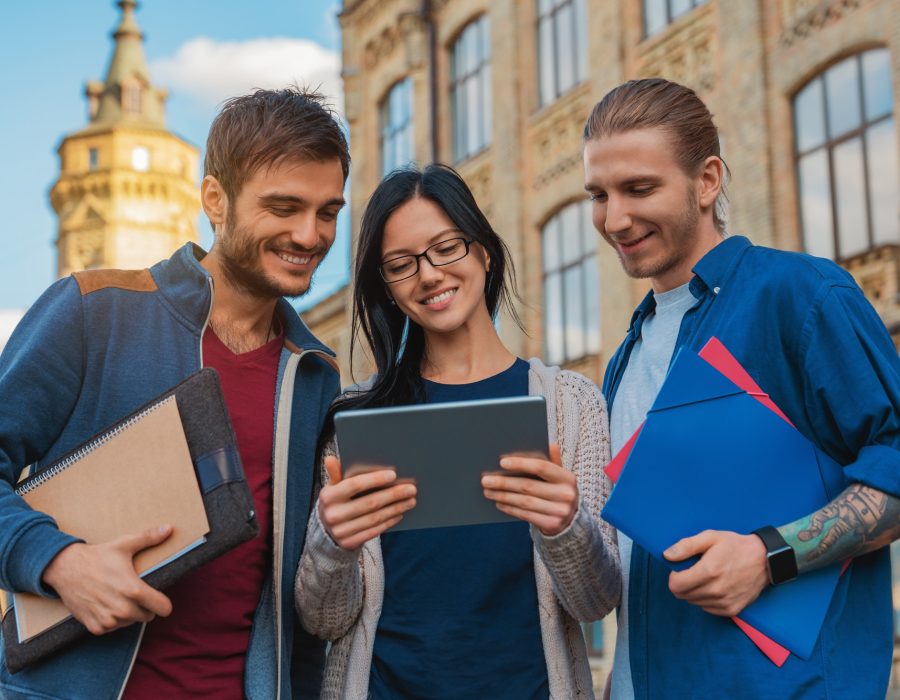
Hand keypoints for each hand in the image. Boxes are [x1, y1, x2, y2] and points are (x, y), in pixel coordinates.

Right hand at [41, 526, 173, 635]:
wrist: (66, 569)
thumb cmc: (98, 556)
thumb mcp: (124, 545)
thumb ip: (149, 538)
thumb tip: (169, 528)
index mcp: (134, 590)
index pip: (163, 608)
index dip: (164, 604)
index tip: (160, 599)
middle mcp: (122, 609)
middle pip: (147, 616)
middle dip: (144, 607)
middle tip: (134, 593)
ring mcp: (108, 620)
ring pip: (129, 622)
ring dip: (128, 614)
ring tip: (118, 597)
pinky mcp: (95, 627)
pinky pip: (112, 628)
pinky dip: (111, 620)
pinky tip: (106, 605)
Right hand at [317, 456, 416, 549]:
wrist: (326, 530)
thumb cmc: (336, 501)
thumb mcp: (332, 487)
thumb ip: (335, 473)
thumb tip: (330, 458)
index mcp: (328, 496)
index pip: (354, 485)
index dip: (374, 479)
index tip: (393, 474)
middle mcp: (333, 515)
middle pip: (369, 503)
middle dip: (393, 495)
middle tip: (411, 489)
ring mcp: (340, 531)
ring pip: (374, 518)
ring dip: (395, 508)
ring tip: (410, 500)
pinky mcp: (349, 543)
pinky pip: (374, 531)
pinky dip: (389, 521)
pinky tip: (399, 513)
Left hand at [481, 444, 576, 536]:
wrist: (572, 520)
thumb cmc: (560, 492)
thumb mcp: (560, 477)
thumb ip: (554, 461)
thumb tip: (550, 444)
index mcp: (567, 478)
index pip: (542, 467)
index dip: (521, 464)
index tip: (502, 462)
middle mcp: (566, 494)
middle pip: (528, 486)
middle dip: (504, 482)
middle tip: (486, 480)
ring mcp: (560, 511)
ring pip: (524, 502)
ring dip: (503, 496)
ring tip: (488, 491)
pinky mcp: (551, 524)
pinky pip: (525, 515)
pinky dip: (510, 508)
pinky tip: (499, 503)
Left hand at [664, 530, 768, 616]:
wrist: (764, 560)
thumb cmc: (735, 546)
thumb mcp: (710, 537)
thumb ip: (686, 546)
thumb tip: (666, 556)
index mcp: (708, 572)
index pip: (675, 586)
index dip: (675, 576)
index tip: (683, 568)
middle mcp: (716, 591)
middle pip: (683, 595)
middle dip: (684, 583)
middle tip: (696, 571)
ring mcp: (724, 603)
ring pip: (694, 602)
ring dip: (695, 591)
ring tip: (709, 577)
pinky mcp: (732, 610)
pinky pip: (707, 608)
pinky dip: (707, 599)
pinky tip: (716, 586)